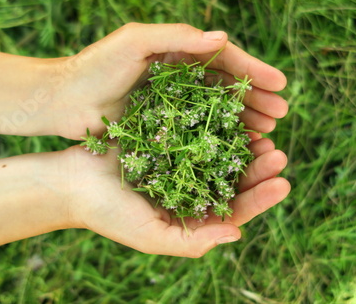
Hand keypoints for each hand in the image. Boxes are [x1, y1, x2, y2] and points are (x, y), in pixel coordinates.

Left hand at [49, 23, 287, 139]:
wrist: (63, 100)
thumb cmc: (94, 67)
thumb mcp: (134, 42)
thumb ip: (176, 37)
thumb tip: (223, 39)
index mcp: (177, 51)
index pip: (224, 59)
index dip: (254, 70)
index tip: (281, 84)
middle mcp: (180, 75)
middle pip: (228, 85)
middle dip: (256, 98)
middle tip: (281, 115)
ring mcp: (174, 102)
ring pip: (218, 109)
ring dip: (245, 119)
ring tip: (268, 132)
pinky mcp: (164, 125)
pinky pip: (200, 129)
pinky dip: (221, 136)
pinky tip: (238, 147)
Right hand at [62, 139, 288, 257]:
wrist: (71, 181)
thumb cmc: (107, 213)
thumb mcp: (150, 236)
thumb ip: (193, 241)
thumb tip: (238, 235)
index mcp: (191, 217)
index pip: (235, 211)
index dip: (261, 198)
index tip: (283, 182)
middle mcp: (191, 191)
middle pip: (234, 181)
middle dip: (258, 169)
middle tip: (278, 152)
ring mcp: (181, 164)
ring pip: (221, 154)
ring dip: (243, 144)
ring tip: (262, 132)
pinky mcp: (169, 140)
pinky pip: (199, 132)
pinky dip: (217, 125)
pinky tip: (231, 114)